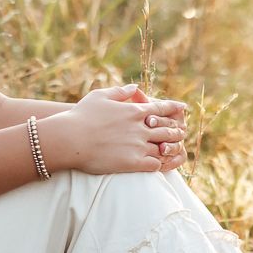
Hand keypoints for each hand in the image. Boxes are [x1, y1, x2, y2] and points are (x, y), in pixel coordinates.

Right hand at [47, 84, 188, 174]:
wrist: (69, 139)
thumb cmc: (81, 116)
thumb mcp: (100, 96)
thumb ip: (120, 91)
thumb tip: (135, 87)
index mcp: (134, 110)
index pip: (162, 109)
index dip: (174, 108)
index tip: (183, 108)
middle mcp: (140, 127)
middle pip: (168, 129)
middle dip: (177, 130)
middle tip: (182, 132)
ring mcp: (138, 145)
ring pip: (164, 147)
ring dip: (170, 148)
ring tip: (175, 150)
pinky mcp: (133, 163)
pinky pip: (155, 164)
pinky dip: (160, 164)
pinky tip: (160, 164)